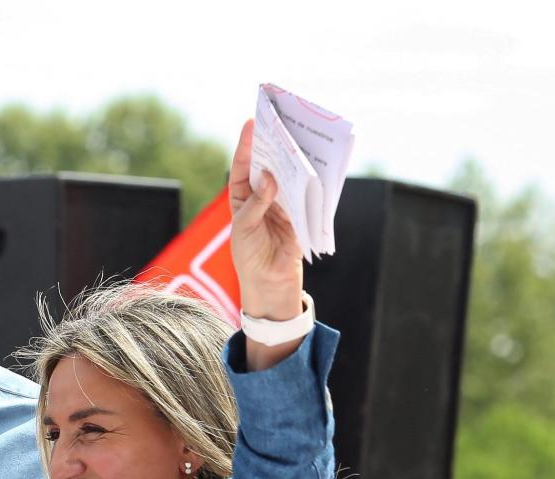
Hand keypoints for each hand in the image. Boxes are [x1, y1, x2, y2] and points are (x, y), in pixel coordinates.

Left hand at [227, 118, 303, 322]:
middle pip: (267, 164)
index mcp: (242, 195)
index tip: (251, 124)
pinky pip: (304, 191)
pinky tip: (312, 164)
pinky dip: (308, 179)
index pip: (243, 165)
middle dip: (273, 145)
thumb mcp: (245, 227)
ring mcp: (281, 201)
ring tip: (297, 138)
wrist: (270, 280)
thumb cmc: (249, 255)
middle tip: (279, 122)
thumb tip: (270, 177)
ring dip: (292, 159)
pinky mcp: (298, 210)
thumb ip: (257, 202)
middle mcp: (262, 194)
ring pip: (287, 174)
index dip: (247, 144)